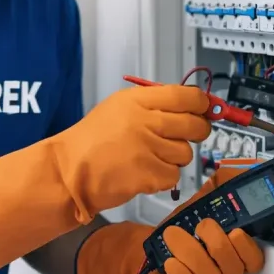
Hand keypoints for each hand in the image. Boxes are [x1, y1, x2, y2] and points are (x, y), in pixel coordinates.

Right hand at [0, 84, 209, 269]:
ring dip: (173, 158)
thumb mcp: (117, 108)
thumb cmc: (90, 140)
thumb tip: (189, 106)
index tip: (203, 110)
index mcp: (138, 101)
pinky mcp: (150, 174)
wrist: (69, 170)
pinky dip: (163, 178)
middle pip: (195, 125)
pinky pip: (174, 175)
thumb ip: (150, 104)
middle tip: (181, 137)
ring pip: (186, 153)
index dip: (201, 105)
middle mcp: (146, 121)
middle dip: (195, 132)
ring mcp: (149, 148)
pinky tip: (144, 173)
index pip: (187, 96)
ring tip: (150, 158)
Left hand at [74, 166, 264, 273]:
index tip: (235, 229)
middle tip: (197, 226)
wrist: (150, 254)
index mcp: (234, 254)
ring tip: (173, 235)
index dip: (247, 245)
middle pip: (232, 265)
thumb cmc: (180, 234)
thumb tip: (235, 169)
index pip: (254, 258)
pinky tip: (171, 261)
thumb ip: (217, 189)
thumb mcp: (198, 208)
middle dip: (214, 241)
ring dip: (190, 251)